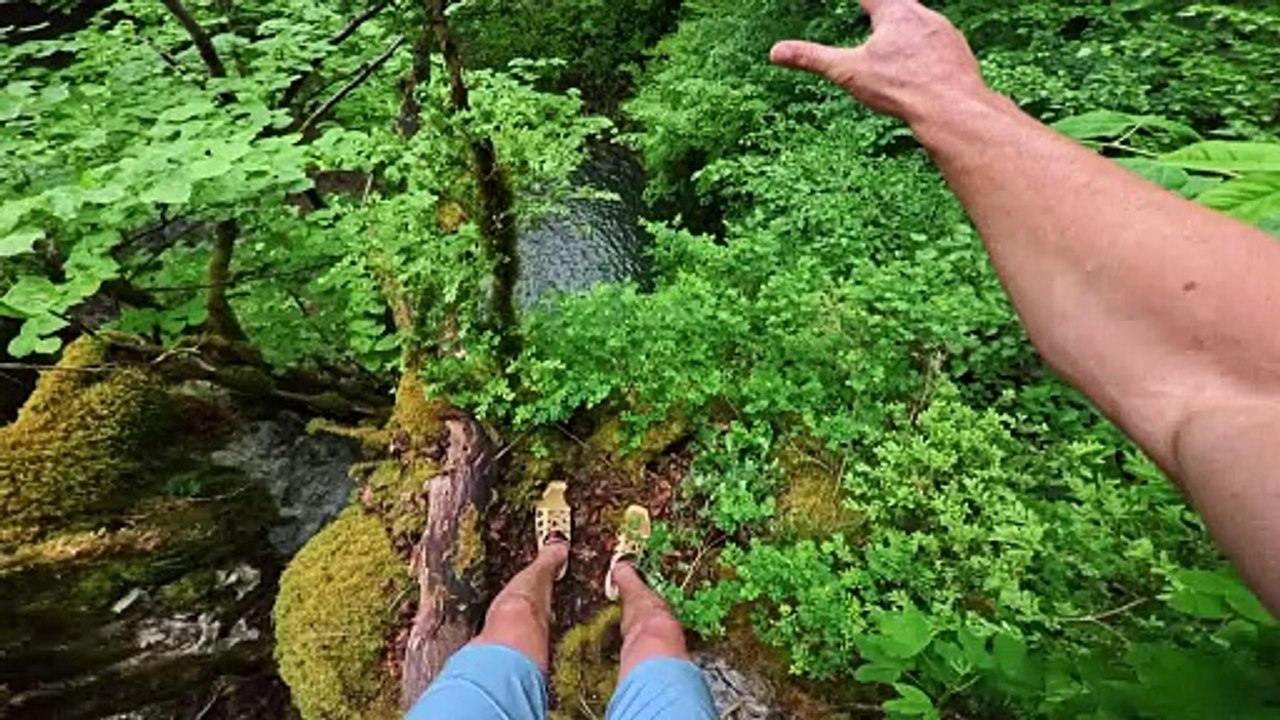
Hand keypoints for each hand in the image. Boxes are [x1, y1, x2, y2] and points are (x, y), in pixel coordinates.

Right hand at [770, 0, 986, 125]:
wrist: (952, 107)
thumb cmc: (901, 86)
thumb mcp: (848, 72)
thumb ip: (813, 58)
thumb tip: (776, 52)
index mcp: (895, 13)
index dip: (860, 0)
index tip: (858, 3)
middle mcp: (923, 16)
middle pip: (899, 5)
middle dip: (884, 10)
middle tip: (873, 12)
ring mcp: (944, 33)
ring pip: (922, 23)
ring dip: (907, 30)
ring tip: (897, 42)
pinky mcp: (959, 53)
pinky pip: (939, 44)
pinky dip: (927, 51)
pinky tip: (924, 66)